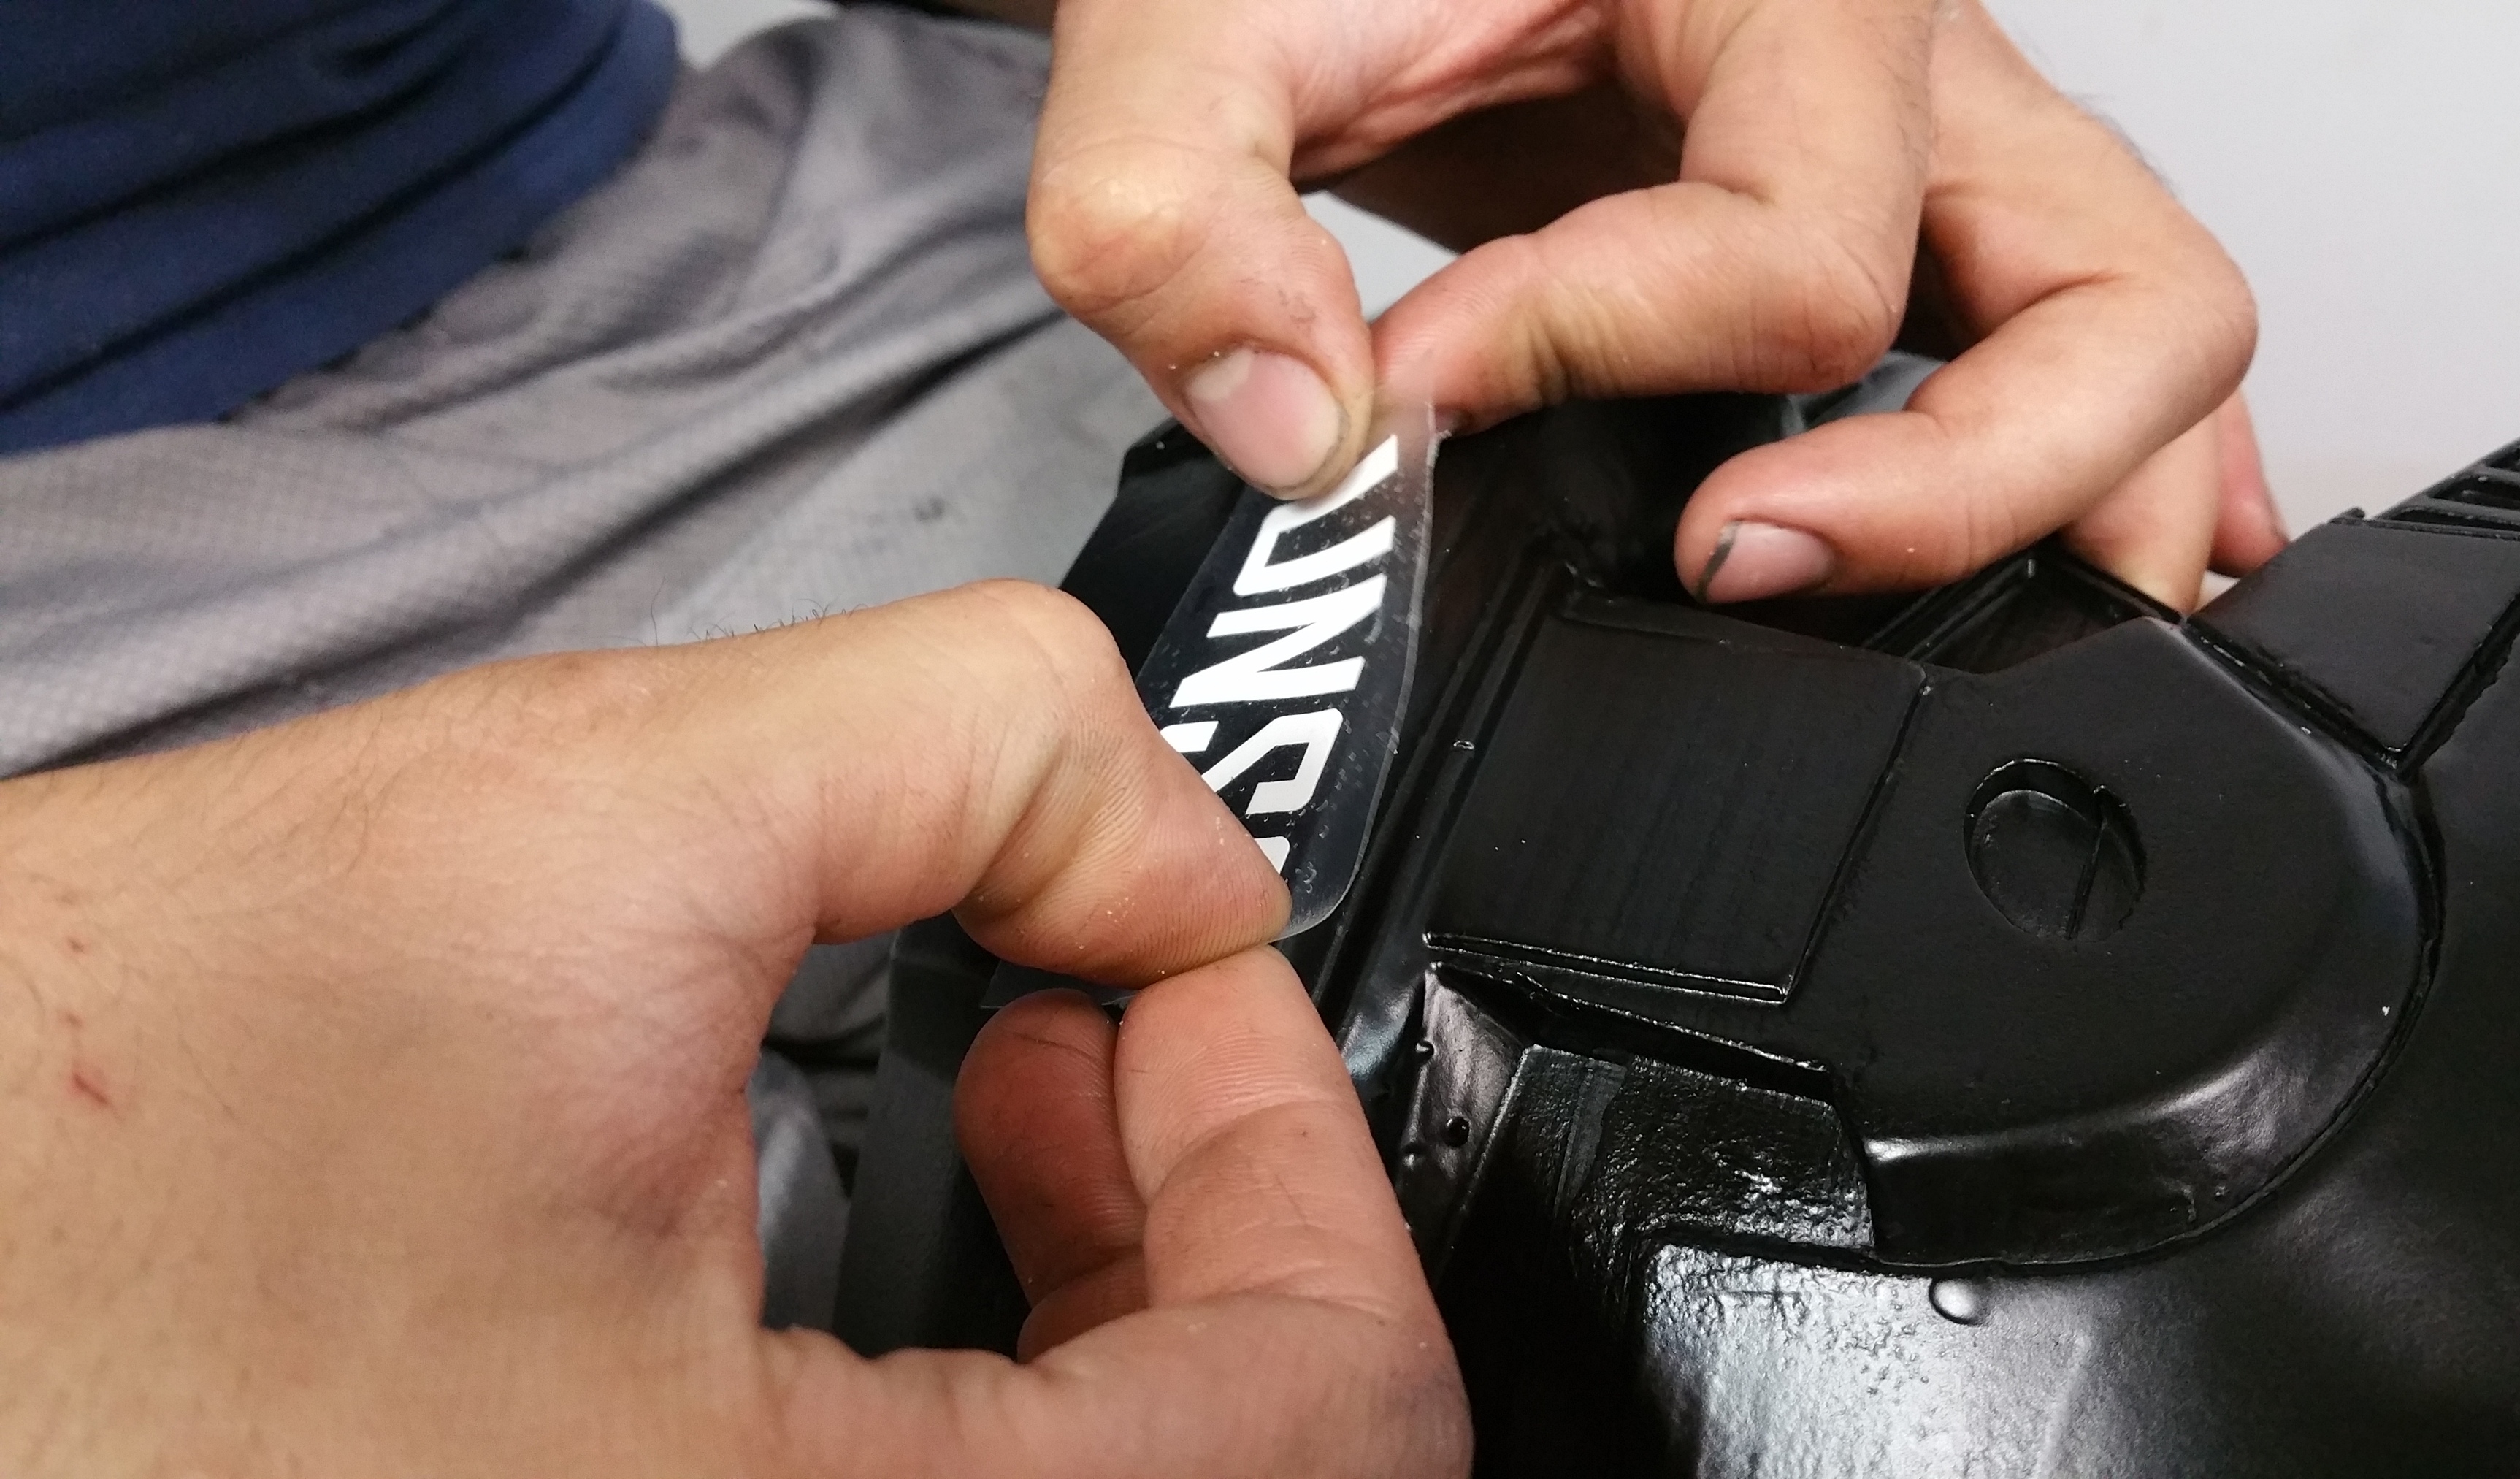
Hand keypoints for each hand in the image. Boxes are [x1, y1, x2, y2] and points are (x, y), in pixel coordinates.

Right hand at [0, 583, 1465, 1477]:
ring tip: (1048, 1079)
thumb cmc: (79, 1119)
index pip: (1319, 1419)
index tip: (1212, 975)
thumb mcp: (584, 817)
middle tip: (1147, 1015)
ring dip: (1139, 1291)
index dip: (1302, 1140)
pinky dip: (1011, 1371)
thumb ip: (980, 745)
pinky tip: (935, 1209)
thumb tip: (1187, 834)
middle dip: (1231, 1214)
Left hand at [1029, 0, 2279, 609]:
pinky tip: (2058, 572)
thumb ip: (1181, 214)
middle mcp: (1908, 66)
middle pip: (2115, 304)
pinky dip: (2087, 472)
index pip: (1794, 250)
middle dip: (1956, 492)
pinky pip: (2081, 345)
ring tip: (1944, 655)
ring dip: (2070, 506)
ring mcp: (1934, 151)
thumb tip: (1309, 435)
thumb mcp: (1192, 29)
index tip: (1419, 390)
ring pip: (2143, 340)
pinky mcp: (1900, 227)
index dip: (1593, 357)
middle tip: (1738, 568)